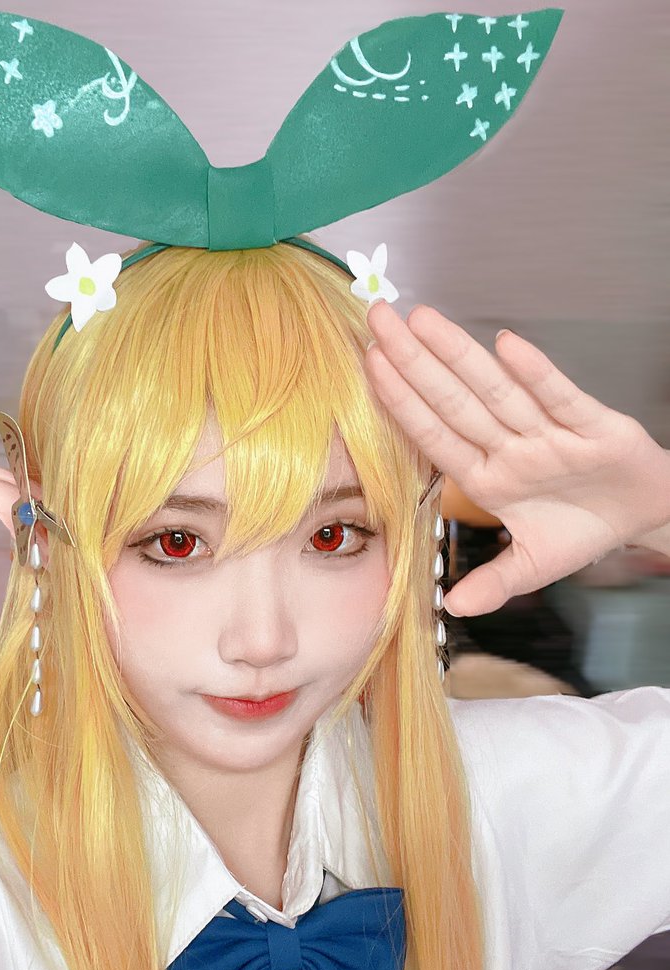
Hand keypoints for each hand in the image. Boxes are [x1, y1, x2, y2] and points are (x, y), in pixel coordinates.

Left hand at [363, 302, 669, 617]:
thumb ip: (494, 584)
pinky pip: (561, 398)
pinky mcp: (594, 427)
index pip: (435, 435)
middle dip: (414, 362)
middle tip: (378, 318)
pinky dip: (537, 374)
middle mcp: (511, 448)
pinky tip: (505, 345)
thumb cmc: (583, 527)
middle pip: (454, 401)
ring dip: (459, 356)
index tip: (369, 366)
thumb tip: (454, 609)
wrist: (644, 515)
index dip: (402, 402)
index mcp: (489, 477)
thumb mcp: (534, 567)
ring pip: (496, 392)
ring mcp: (549, 434)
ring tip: (422, 321)